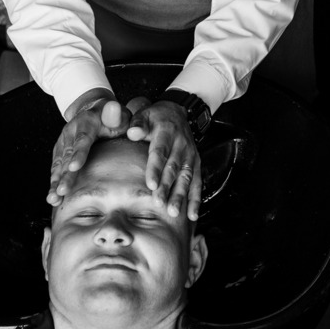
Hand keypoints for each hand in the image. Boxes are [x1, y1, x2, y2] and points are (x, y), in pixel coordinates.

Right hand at [49, 89, 130, 206]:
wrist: (95, 111)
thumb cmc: (113, 117)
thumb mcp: (118, 113)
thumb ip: (116, 114)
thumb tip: (114, 107)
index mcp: (86, 122)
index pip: (83, 139)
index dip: (78, 154)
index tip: (75, 167)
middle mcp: (70, 132)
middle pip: (67, 156)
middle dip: (64, 175)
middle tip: (62, 191)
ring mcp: (63, 142)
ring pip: (58, 164)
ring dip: (55, 182)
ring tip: (53, 199)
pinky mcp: (60, 151)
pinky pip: (56, 168)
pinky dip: (54, 182)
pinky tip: (52, 197)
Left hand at [125, 97, 201, 220]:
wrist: (177, 113)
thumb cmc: (155, 118)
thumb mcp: (144, 114)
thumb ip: (138, 124)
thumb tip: (132, 133)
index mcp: (167, 132)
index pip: (160, 152)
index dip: (155, 169)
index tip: (150, 184)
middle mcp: (182, 145)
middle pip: (173, 169)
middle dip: (167, 187)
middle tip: (159, 204)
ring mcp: (191, 155)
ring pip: (186, 178)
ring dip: (180, 196)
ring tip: (173, 212)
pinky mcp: (196, 164)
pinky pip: (197, 183)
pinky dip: (195, 200)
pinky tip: (192, 215)